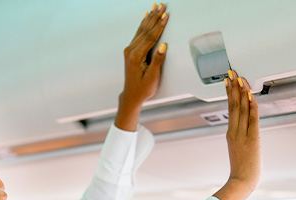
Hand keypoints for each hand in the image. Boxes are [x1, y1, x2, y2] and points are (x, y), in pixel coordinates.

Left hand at [115, 3, 169, 130]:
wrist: (131, 95)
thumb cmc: (143, 88)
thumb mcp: (153, 77)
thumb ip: (157, 60)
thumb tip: (163, 46)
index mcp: (136, 56)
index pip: (151, 37)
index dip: (159, 25)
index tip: (166, 16)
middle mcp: (131, 50)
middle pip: (145, 29)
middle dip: (155, 16)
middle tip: (162, 5)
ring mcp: (129, 49)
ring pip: (141, 29)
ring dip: (149, 17)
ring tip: (155, 7)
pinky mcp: (130, 50)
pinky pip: (138, 33)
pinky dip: (143, 24)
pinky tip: (145, 17)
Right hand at [213, 70, 260, 199]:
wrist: (241, 182)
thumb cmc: (241, 171)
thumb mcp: (238, 151)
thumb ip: (239, 140)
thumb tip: (243, 132)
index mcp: (230, 134)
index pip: (230, 109)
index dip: (229, 93)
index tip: (228, 81)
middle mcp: (234, 131)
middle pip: (233, 104)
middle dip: (233, 86)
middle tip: (232, 72)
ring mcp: (242, 134)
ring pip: (241, 108)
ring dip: (241, 91)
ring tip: (240, 77)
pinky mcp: (252, 138)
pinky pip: (252, 118)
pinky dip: (251, 105)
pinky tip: (250, 94)